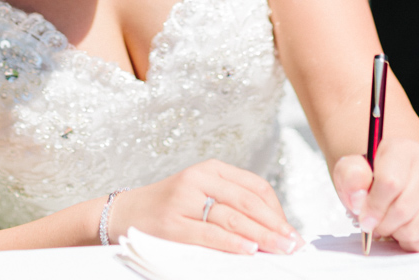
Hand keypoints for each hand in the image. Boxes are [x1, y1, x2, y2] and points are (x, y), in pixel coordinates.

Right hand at [107, 160, 303, 254]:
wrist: (124, 213)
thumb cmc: (169, 209)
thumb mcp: (201, 195)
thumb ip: (231, 204)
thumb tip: (273, 229)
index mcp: (210, 169)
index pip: (255, 186)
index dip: (277, 210)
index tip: (292, 231)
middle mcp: (199, 178)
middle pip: (248, 201)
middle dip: (275, 225)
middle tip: (294, 245)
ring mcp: (185, 200)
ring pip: (233, 216)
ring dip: (262, 236)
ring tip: (281, 249)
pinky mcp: (173, 223)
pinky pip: (210, 233)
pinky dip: (232, 242)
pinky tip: (249, 250)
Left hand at [334, 139, 418, 251]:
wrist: (395, 177)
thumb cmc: (372, 177)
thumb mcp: (352, 171)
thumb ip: (350, 177)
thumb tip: (360, 199)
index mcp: (402, 148)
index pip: (390, 183)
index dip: (374, 207)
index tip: (364, 219)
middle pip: (405, 209)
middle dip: (385, 225)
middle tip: (376, 225)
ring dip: (400, 235)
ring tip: (392, 226)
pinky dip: (417, 243)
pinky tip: (407, 231)